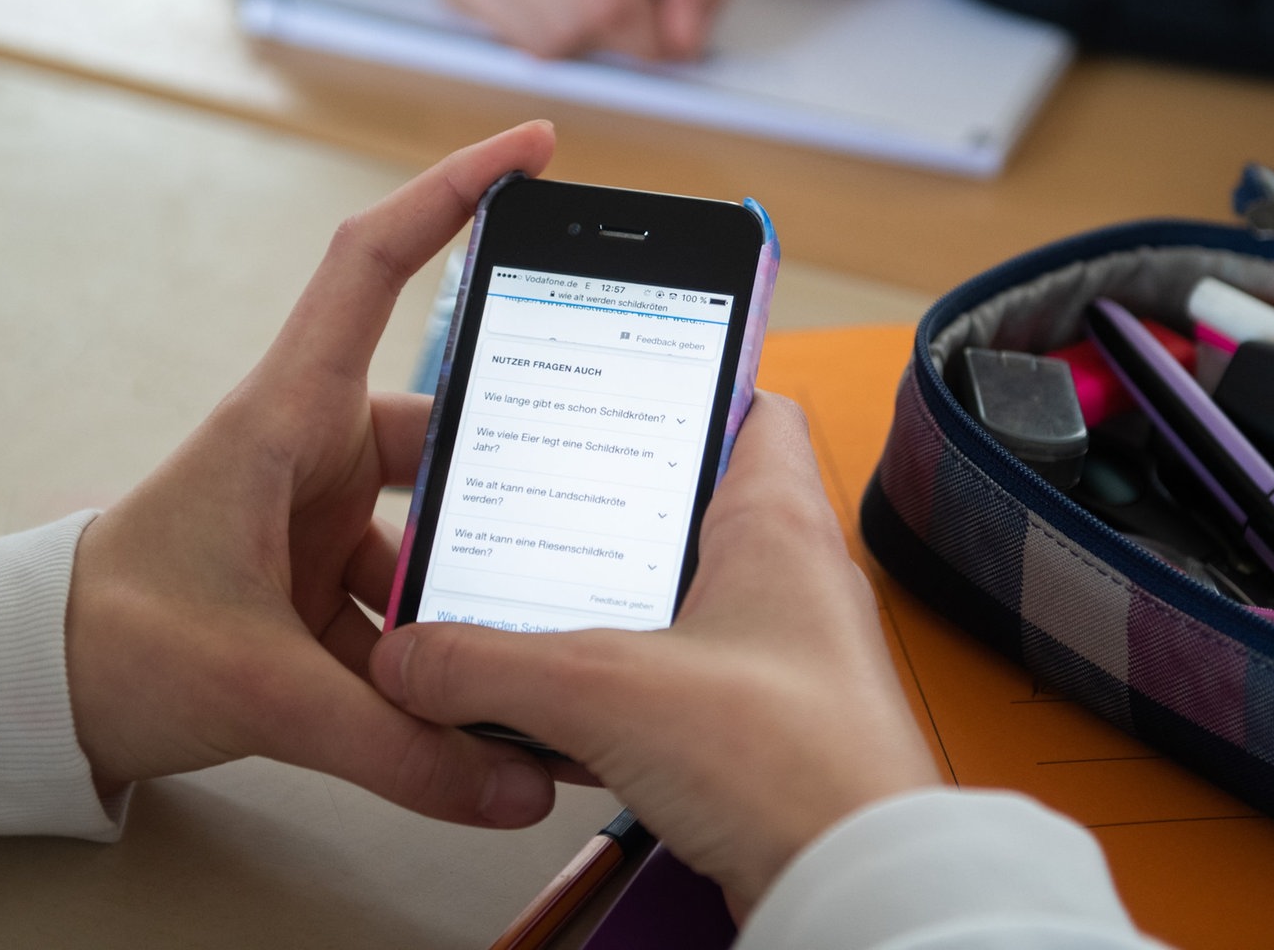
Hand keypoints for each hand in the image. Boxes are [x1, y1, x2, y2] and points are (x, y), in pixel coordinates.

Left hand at [65, 122, 561, 829]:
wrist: (44, 689)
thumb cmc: (112, 637)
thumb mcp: (254, 685)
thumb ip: (389, 741)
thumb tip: (515, 782)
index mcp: (289, 415)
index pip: (373, 266)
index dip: (453, 191)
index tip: (533, 150)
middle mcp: (318, 443)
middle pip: (449, 423)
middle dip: (523, 455)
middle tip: (610, 473)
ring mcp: (328, 506)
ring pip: (440, 521)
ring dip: (483, 578)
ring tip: (553, 622)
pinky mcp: (330, 565)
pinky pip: (415, 587)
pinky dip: (448, 638)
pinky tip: (488, 696)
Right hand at [369, 394, 940, 916]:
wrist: (859, 889)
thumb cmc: (797, 766)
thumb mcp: (606, 689)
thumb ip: (490, 665)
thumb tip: (414, 655)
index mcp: (776, 521)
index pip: (752, 406)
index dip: (690, 386)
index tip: (622, 386)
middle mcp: (790, 574)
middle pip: (696, 501)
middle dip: (616, 505)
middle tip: (549, 497)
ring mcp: (782, 649)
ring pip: (684, 593)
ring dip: (617, 601)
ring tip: (540, 595)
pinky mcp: (768, 718)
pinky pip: (687, 673)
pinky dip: (631, 680)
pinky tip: (573, 702)